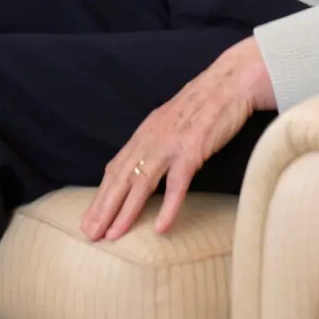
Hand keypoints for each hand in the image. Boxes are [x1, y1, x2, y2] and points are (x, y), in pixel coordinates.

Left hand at [80, 38, 275, 240]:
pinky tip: (160, 228)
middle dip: (103, 208)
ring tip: (112, 236)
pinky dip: (167, 207)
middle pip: (121, 178)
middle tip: (89, 234)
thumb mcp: (170, 120)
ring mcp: (170, 145)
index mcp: (145, 133)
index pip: (116, 168)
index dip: (102, 194)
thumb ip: (155, 141)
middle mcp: (151, 139)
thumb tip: (144, 164)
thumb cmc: (204, 103)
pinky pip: (177, 184)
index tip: (90, 218)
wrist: (229, 82)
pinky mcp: (192, 151)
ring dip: (125, 212)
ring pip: (141, 183)